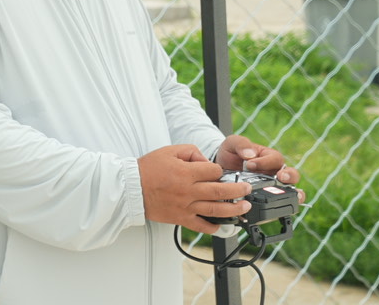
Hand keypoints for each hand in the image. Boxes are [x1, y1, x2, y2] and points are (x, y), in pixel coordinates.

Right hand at [138, 144, 254, 234]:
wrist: (131, 188)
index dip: (218, 170)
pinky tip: (223, 225)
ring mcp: (186, 206)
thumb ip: (191, 151)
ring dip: (234, 209)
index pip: (214, 171)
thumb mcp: (169, 151)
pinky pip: (201, 226)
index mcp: (186, 172)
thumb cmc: (148, 169)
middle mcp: (188, 190)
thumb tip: (205, 161)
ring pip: (216, 210)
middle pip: (221, 191)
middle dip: (239, 190)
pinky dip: (214, 227)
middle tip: (247, 189)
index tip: (217, 171)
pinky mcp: (181, 218)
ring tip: (245, 207)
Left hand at [216, 134, 304, 202]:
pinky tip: (276, 211)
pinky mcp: (269, 202)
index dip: (265, 161)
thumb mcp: (232, 144)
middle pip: (292, 175)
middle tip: (280, 177)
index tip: (249, 164)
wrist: (218, 173)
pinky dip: (283, 210)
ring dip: (294, 195)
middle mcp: (275, 173)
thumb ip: (240, 144)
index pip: (275, 159)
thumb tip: (250, 154)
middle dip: (289, 176)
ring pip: (293, 193)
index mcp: (269, 157)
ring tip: (288, 196)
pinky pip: (280, 207)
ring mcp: (274, 188)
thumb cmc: (230, 155)